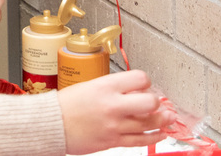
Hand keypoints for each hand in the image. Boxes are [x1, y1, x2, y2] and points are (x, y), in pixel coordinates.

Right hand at [57, 70, 175, 153]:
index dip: (145, 81)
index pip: (140, 79)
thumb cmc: (66, 104)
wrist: (51, 124)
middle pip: (150, 103)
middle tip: (155, 102)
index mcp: (105, 87)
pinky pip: (141, 140)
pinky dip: (155, 136)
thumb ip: (113, 89)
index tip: (144, 85)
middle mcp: (113, 105)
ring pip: (150, 123)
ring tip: (168, 117)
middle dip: (156, 102)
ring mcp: (115, 125)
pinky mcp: (113, 141)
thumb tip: (135, 92)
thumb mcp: (90, 86)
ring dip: (163, 120)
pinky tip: (161, 133)